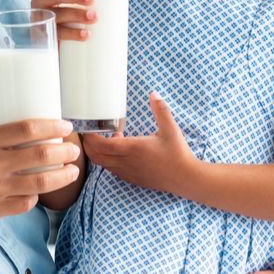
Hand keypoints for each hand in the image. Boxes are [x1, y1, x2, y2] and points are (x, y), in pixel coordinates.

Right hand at [0, 119, 80, 228]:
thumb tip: (27, 120)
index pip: (26, 129)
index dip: (51, 126)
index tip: (66, 126)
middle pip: (39, 155)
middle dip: (64, 151)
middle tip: (74, 149)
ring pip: (41, 182)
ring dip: (63, 176)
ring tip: (73, 170)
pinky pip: (28, 202)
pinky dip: (38, 195)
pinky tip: (44, 189)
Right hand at [31, 0, 96, 42]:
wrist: (55, 41)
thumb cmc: (65, 13)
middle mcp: (40, 2)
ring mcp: (42, 20)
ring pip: (58, 15)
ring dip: (77, 15)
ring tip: (95, 17)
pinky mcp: (47, 36)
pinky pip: (60, 34)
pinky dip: (74, 33)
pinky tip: (86, 34)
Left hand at [81, 92, 196, 194]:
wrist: (185, 178)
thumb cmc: (177, 153)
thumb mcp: (170, 128)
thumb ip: (160, 110)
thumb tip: (154, 94)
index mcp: (132, 148)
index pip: (100, 145)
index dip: (89, 137)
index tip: (87, 128)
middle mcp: (126, 162)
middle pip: (96, 157)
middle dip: (89, 145)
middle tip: (91, 133)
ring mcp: (128, 173)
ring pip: (104, 165)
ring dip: (100, 152)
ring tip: (112, 138)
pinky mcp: (133, 179)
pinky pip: (113, 170)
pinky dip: (109, 161)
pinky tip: (121, 151)